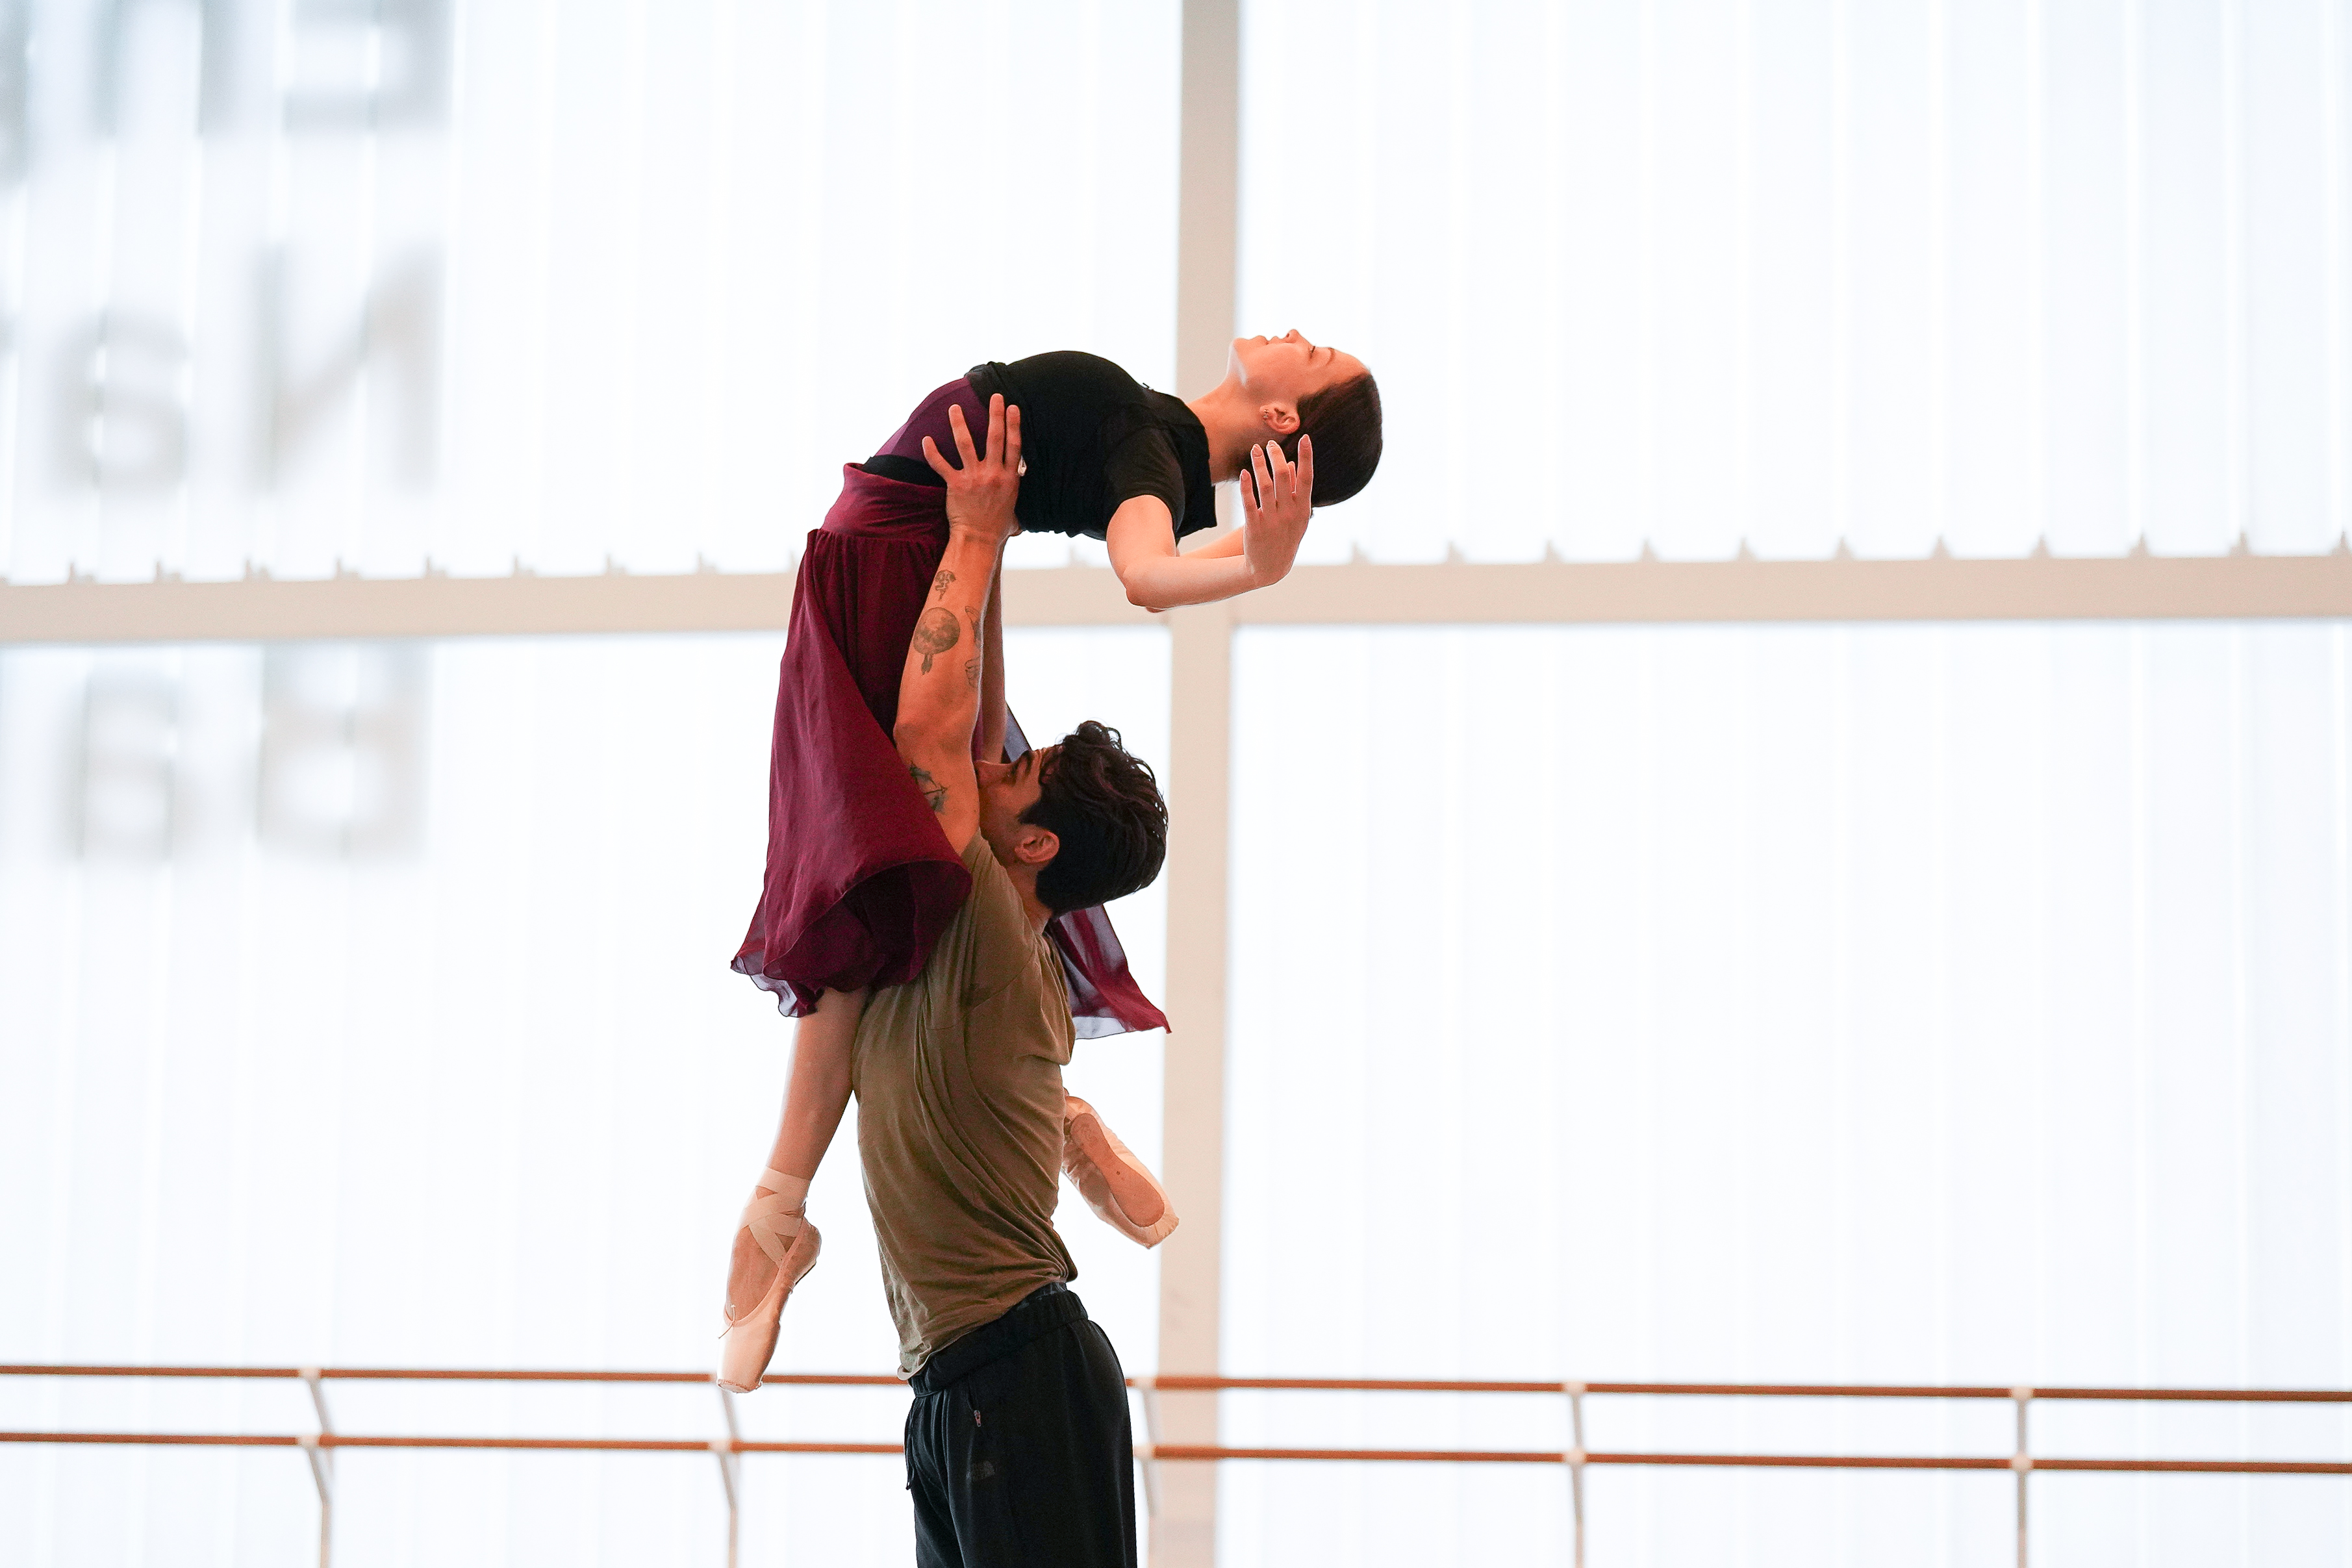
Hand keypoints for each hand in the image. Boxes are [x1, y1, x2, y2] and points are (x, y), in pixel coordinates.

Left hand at [922, 395, 1021, 542]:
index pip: (1014, 445)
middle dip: (995, 414)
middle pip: (995, 438)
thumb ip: (1015, 491)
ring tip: (955, 407)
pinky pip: (941, 465)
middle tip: (994, 396)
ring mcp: (974, 478)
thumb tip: (1018, 486)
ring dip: (959, 423)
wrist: (979, 540)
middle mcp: (993, 474)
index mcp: (1010, 478)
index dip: (1014, 425)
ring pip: (966, 444)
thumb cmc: (997, 528)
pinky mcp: (956, 485)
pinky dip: (932, 452)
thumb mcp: (1015, 507)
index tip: (1013, 407)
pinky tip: (926, 439)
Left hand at [1240, 435, 1312, 586]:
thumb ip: (1294, 490)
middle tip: (1270, 444)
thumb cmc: (1285, 536)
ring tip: (1255, 450)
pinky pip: (1249, 502)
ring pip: (1265, 486)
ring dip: (1259, 465)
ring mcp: (1272, 520)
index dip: (1307, 457)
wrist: (1271, 567)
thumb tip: (1291, 463)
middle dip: (1276, 456)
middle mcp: (1290, 513)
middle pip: (1283, 476)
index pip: (1307, 478)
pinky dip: (1246, 486)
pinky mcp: (1254, 527)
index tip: (1305, 437)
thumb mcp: (1296, 516)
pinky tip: (1244, 472)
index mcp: (1303, 509)